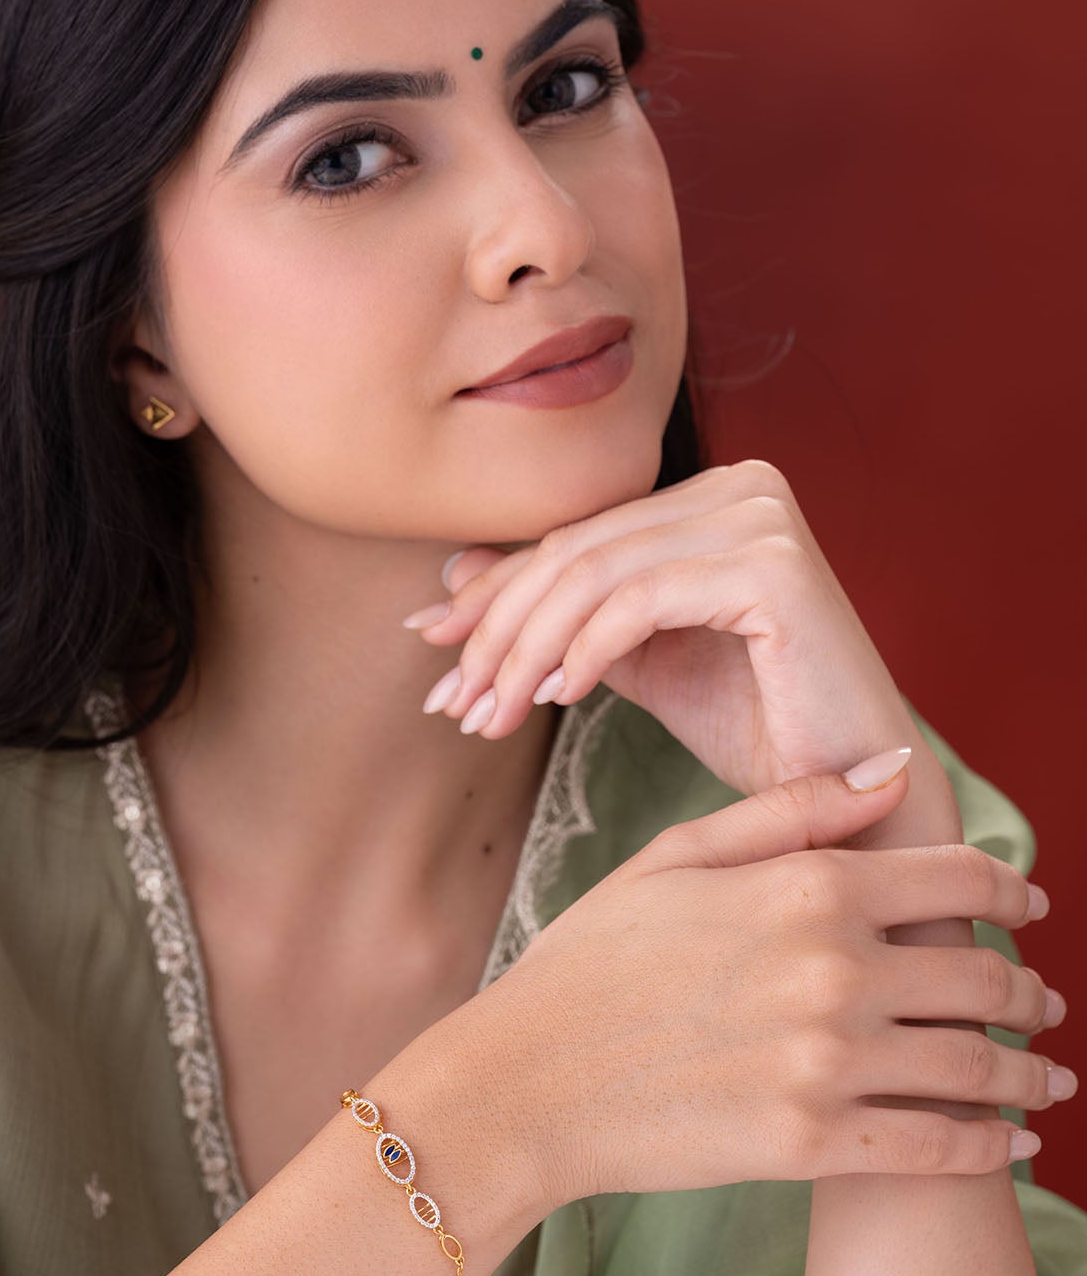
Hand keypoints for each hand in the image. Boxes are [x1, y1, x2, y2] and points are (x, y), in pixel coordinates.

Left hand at [405, 458, 920, 796]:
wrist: (846, 790)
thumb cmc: (753, 722)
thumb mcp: (633, 659)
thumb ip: (559, 612)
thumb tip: (452, 574)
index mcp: (710, 495)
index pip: (574, 538)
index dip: (491, 597)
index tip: (427, 650)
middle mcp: (740, 485)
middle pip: (574, 552)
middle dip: (495, 632)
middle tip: (451, 703)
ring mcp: (760, 516)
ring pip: (594, 576)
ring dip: (524, 652)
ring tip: (490, 715)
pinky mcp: (773, 564)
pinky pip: (640, 601)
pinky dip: (584, 651)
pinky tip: (555, 697)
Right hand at [470, 755, 1066, 1208]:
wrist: (526, 1079)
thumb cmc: (591, 959)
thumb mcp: (675, 856)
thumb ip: (792, 810)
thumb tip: (895, 770)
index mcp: (806, 889)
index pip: (957, 879)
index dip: (1010, 891)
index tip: (1028, 906)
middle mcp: (834, 971)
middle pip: (983, 979)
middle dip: (1027, 993)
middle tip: (1041, 1005)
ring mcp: (826, 1063)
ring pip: (977, 1069)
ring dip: (1027, 1075)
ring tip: (1043, 1081)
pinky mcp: (811, 1146)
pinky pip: (938, 1151)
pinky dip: (989, 1150)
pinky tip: (1010, 1145)